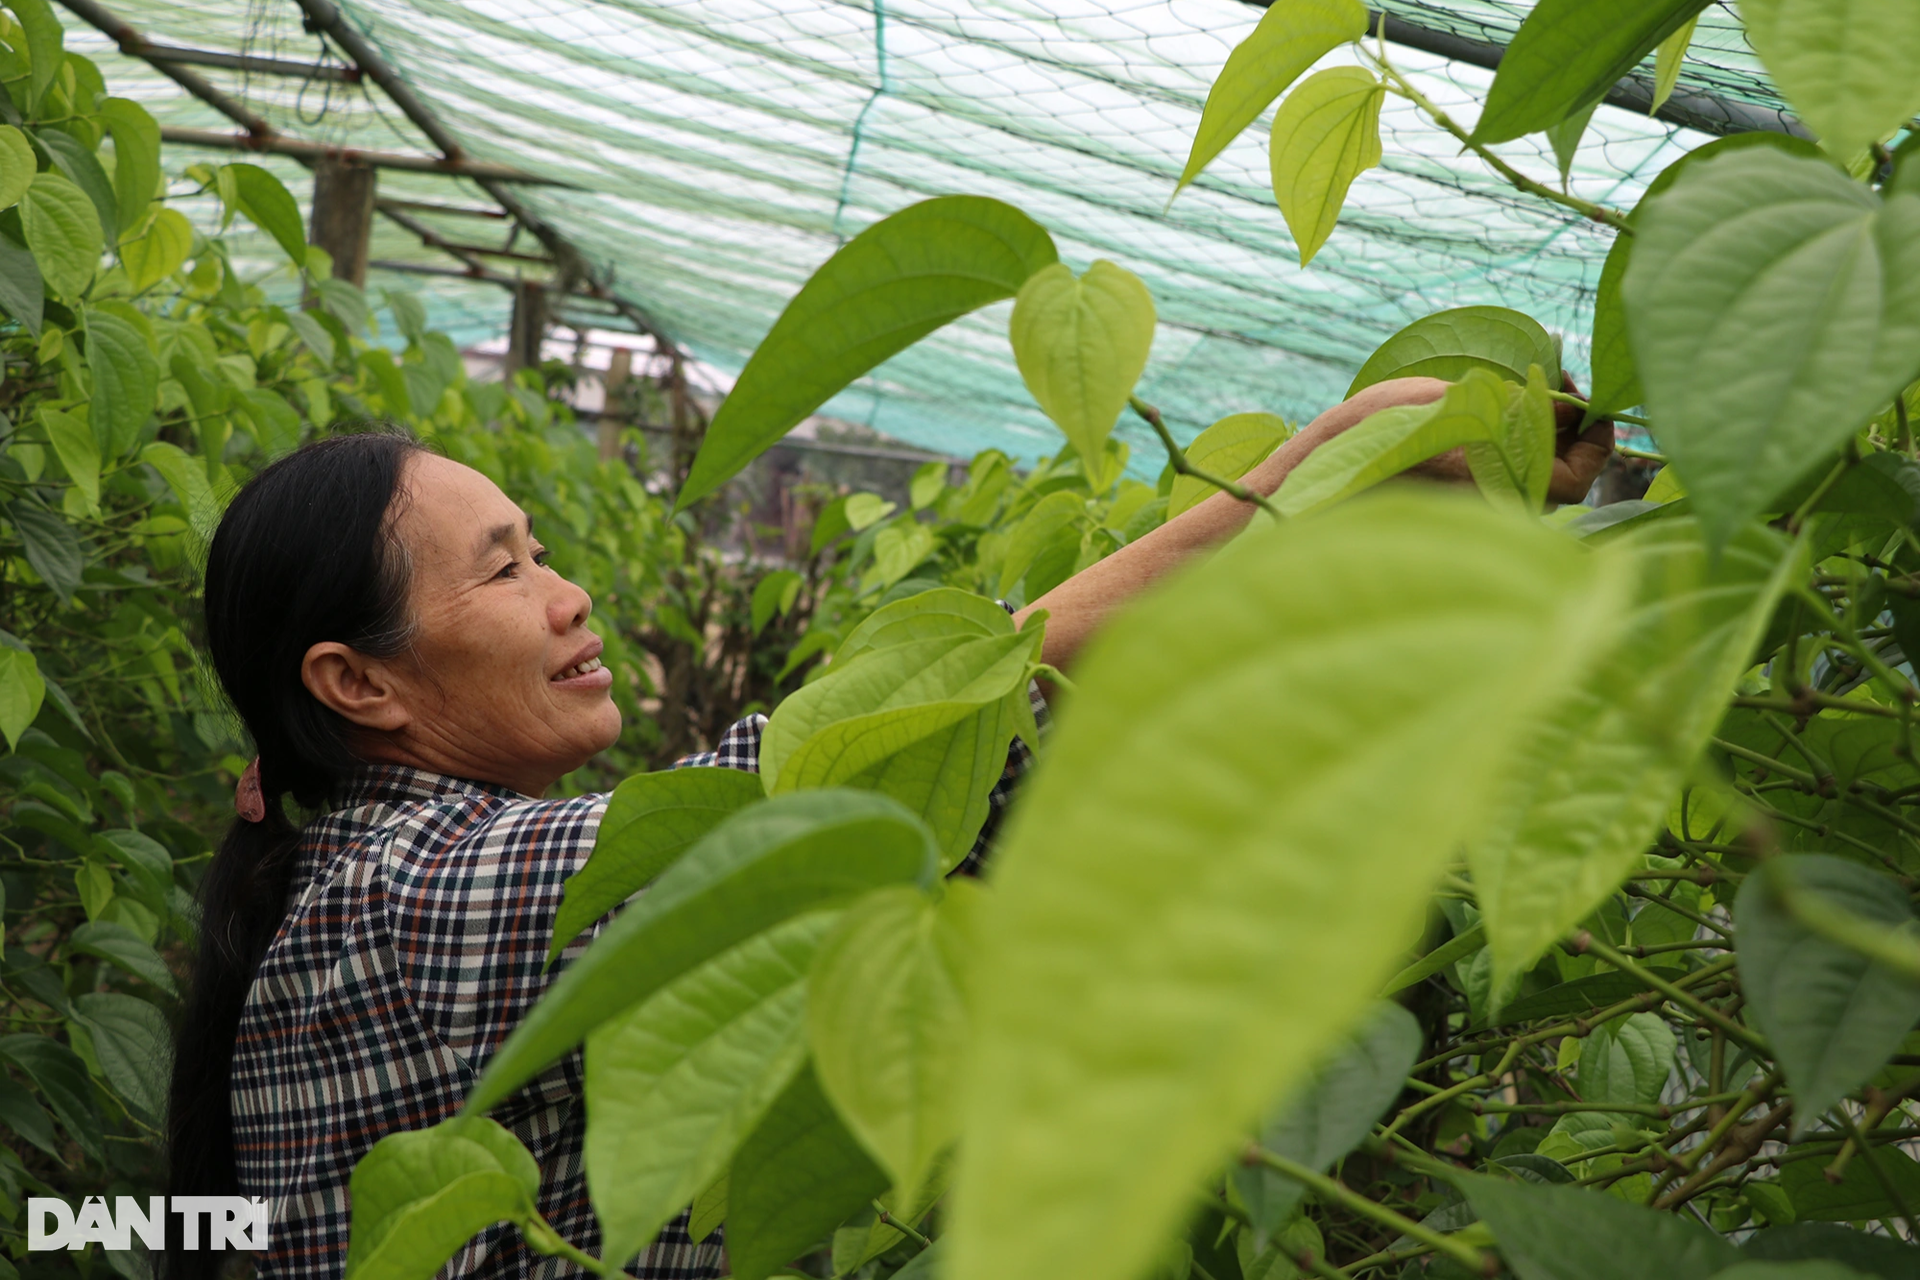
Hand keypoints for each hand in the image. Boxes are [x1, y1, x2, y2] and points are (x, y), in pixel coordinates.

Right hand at [1402, 372, 1614, 504]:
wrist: (1320, 465)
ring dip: (1540, 438)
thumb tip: (1566, 408)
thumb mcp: (1457, 401)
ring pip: (1532, 476)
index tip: (1582, 398)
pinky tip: (1493, 417)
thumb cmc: (1381, 430)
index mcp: (1499, 487)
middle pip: (1560, 476)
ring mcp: (1477, 510)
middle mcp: (1494, 508)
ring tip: (1522, 395)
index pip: (1582, 478)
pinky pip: (1504, 479)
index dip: (1596, 438)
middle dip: (1567, 430)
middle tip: (1553, 385)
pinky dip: (1512, 449)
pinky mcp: (1459, 504)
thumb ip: (1520, 407)